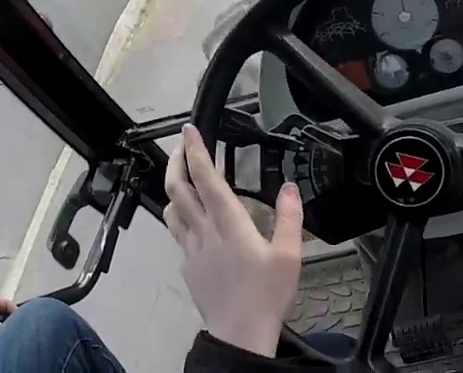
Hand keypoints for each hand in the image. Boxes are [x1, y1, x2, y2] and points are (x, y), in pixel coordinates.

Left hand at [165, 124, 302, 357]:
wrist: (239, 332)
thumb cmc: (266, 293)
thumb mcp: (289, 254)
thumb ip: (289, 217)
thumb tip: (289, 187)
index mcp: (228, 222)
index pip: (206, 177)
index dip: (196, 150)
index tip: (190, 130)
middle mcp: (204, 231)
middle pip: (178, 188)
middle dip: (177, 161)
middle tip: (182, 145)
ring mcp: (191, 249)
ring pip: (172, 209)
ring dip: (174, 188)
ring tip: (183, 177)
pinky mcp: (188, 266)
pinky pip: (178, 233)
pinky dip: (180, 215)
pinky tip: (192, 220)